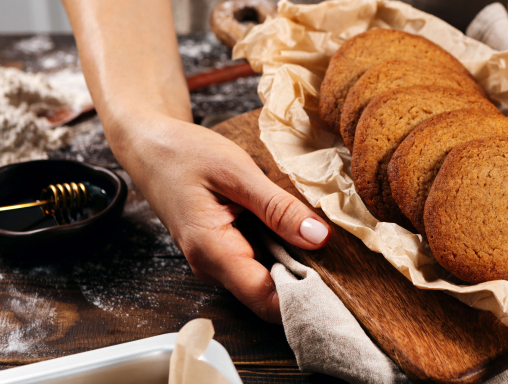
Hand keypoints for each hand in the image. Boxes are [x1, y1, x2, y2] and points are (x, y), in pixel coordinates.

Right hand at [113, 114, 330, 322]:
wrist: (150, 147)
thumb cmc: (185, 154)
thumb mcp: (237, 172)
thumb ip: (278, 207)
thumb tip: (318, 237)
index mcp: (212, 251)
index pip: (265, 298)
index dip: (302, 296)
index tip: (334, 281)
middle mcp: (211, 267)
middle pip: (268, 294)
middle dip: (302, 278)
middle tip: (331, 250)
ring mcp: (215, 263)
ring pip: (264, 280)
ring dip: (291, 262)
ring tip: (310, 232)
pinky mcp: (221, 253)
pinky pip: (257, 263)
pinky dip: (277, 249)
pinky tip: (287, 228)